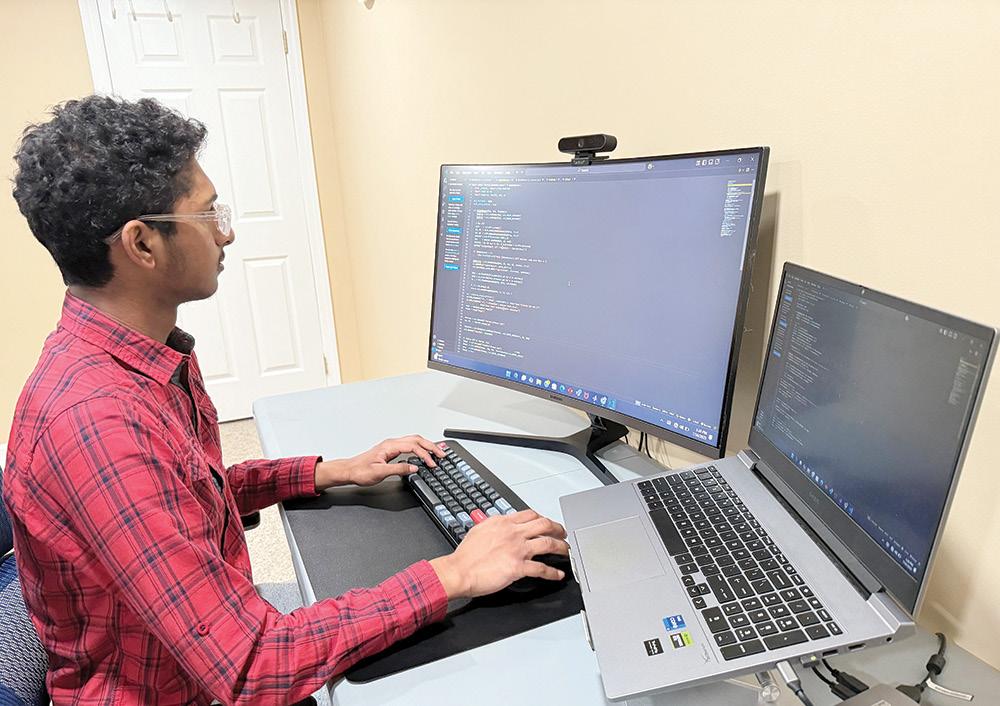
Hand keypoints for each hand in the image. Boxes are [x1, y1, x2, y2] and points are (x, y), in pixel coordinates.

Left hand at [314, 435, 445, 489]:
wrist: (349, 470)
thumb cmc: (360, 471)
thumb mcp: (380, 472)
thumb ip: (398, 469)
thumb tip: (414, 467)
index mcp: (390, 446)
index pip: (413, 446)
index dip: (425, 455)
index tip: (432, 464)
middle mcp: (391, 443)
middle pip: (416, 440)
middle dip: (431, 446)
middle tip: (442, 454)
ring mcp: (391, 446)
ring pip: (413, 441)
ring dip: (426, 445)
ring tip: (436, 452)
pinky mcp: (390, 450)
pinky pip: (409, 445)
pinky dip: (419, 448)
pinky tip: (422, 453)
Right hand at [429, 510, 569, 598]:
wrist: (458, 571)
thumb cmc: (465, 555)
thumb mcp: (479, 530)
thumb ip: (494, 526)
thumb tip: (500, 526)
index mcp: (503, 522)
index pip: (530, 514)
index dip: (542, 518)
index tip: (547, 522)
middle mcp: (513, 533)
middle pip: (544, 525)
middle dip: (557, 528)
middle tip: (563, 533)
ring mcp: (517, 549)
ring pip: (548, 543)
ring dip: (561, 547)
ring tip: (566, 550)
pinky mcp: (518, 567)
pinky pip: (542, 569)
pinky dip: (553, 572)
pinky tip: (558, 574)